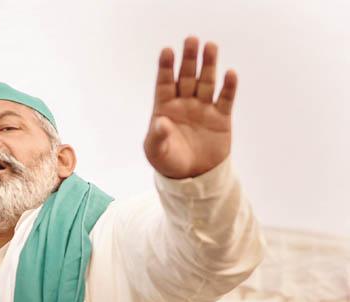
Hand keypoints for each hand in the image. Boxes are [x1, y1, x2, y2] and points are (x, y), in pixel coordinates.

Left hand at [144, 36, 236, 178]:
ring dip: (208, 65)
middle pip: (187, 77)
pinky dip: (228, 87)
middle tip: (191, 40)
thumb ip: (157, 136)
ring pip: (206, 82)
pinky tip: (230, 73)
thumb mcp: (156, 151)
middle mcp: (185, 103)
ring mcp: (203, 108)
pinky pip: (225, 99)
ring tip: (210, 46)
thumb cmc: (168, 161)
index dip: (166, 67)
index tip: (167, 51)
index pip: (165, 83)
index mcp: (165, 108)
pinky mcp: (221, 118)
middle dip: (189, 59)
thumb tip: (161, 121)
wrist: (192, 177)